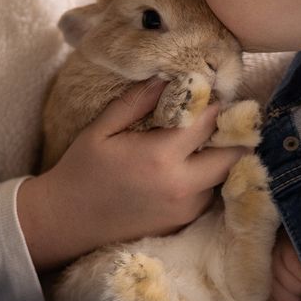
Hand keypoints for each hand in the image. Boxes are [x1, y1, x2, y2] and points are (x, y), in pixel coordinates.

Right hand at [19, 80, 248, 271]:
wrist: (67, 222)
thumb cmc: (82, 170)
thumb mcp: (102, 129)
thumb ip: (136, 102)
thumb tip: (166, 77)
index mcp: (160, 156)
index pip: (209, 121)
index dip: (212, 104)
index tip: (206, 94)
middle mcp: (181, 185)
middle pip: (233, 155)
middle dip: (230, 135)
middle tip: (214, 122)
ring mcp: (185, 209)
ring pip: (224, 176)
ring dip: (218, 158)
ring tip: (196, 145)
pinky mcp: (183, 223)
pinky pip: (208, 195)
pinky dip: (204, 180)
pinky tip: (183, 169)